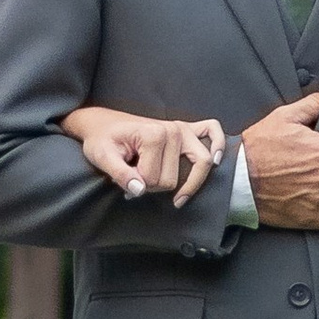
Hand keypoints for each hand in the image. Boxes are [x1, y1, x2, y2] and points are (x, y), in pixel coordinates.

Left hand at [63, 105, 228, 207]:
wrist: (102, 124)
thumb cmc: (101, 140)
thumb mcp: (102, 157)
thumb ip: (119, 174)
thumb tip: (139, 190)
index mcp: (153, 135)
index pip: (156, 179)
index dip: (139, 187)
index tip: (126, 181)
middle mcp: (173, 129)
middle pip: (175, 177)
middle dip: (156, 187)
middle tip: (139, 181)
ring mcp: (182, 128)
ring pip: (198, 164)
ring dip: (185, 181)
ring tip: (175, 194)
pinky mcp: (187, 128)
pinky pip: (212, 131)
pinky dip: (217, 144)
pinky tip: (215, 159)